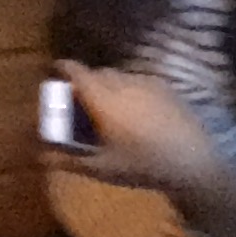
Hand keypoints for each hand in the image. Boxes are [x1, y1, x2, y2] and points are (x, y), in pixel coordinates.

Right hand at [52, 62, 235, 236]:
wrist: (195, 164)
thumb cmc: (143, 166)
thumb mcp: (102, 169)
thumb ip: (69, 161)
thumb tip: (40, 158)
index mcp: (103, 99)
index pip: (76, 71)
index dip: (63, 68)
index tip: (55, 72)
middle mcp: (123, 83)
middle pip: (97, 72)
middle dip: (86, 81)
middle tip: (83, 100)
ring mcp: (148, 83)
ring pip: (120, 75)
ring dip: (110, 84)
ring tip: (112, 106)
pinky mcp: (168, 89)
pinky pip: (141, 80)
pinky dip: (131, 88)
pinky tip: (138, 110)